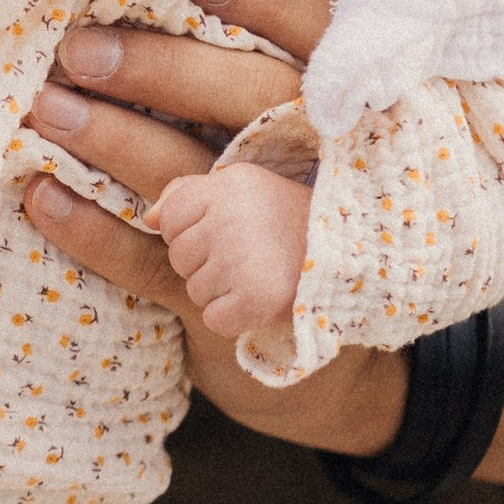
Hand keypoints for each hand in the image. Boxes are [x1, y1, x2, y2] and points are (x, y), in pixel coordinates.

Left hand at [21, 0, 403, 456]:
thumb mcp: (309, 121)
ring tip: (43, 108)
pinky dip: (91, 229)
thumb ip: (269, 54)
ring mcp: (283, 236)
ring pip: (192, 175)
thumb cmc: (295, 197)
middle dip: (160, 70)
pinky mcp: (236, 301)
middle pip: (249, 99)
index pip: (318, 32)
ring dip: (111, 140)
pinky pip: (154, 258)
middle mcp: (326, 162)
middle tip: (77, 49)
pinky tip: (41, 195)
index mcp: (350, 101)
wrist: (316, 350)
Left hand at [155, 162, 312, 333]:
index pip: (169, 218)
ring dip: (221, 292)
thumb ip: (188, 195)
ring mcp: (242, 259)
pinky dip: (234, 319)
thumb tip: (149, 218)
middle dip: (205, 264)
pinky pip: (214, 319)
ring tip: (258, 275)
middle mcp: (232, 217)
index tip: (224, 234)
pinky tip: (260, 300)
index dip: (190, 233)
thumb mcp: (245, 190)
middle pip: (179, 257)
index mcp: (230, 184)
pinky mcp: (256, 299)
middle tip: (247, 257)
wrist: (353, 259)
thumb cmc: (290, 224)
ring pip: (196, 290)